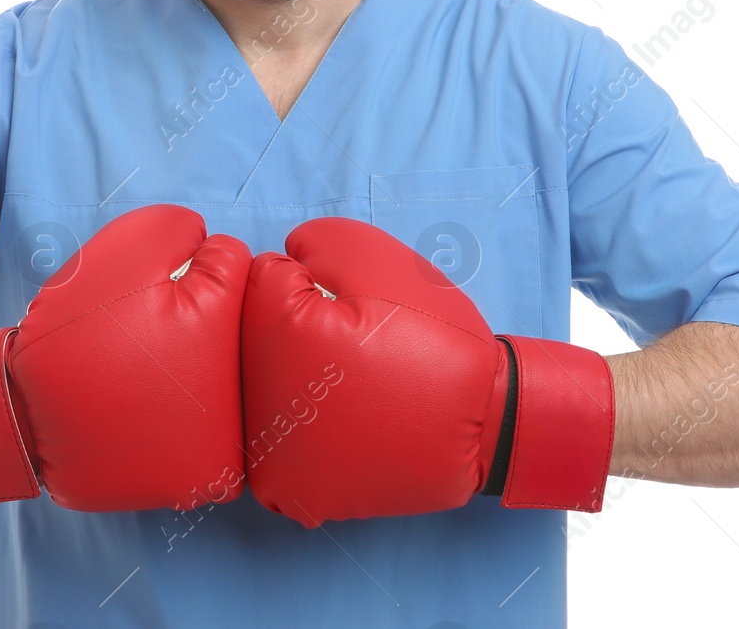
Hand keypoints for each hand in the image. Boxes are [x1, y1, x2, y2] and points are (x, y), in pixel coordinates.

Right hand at [0, 204, 250, 510]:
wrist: (24, 417)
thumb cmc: (74, 331)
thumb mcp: (118, 255)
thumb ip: (174, 231)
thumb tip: (210, 242)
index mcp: (227, 330)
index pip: (234, 266)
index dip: (188, 265)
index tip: (151, 290)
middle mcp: (241, 398)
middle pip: (237, 325)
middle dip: (199, 317)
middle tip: (144, 336)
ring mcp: (224, 447)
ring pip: (225, 375)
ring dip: (193, 368)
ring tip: (140, 374)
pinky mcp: (199, 480)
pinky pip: (203, 427)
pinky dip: (177, 414)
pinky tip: (141, 411)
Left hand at [241, 217, 613, 527]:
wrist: (487, 421)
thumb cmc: (434, 335)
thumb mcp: (380, 259)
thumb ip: (316, 242)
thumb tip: (280, 260)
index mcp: (281, 338)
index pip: (263, 282)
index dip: (311, 282)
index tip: (350, 306)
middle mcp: (263, 408)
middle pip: (251, 339)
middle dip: (294, 330)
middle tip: (354, 348)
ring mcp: (277, 463)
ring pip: (259, 391)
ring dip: (293, 379)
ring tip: (351, 385)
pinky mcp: (295, 496)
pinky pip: (276, 444)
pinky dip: (303, 428)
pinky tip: (344, 422)